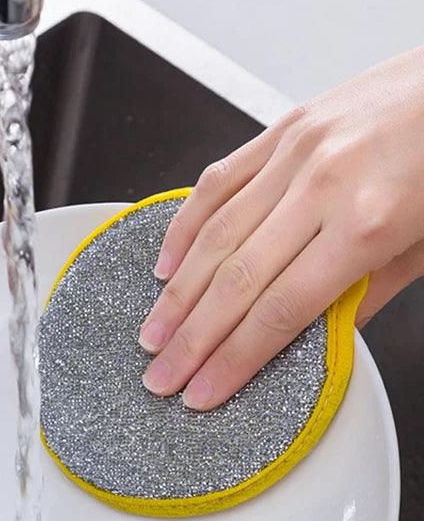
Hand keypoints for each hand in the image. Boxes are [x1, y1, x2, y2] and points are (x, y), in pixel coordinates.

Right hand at [140, 46, 423, 409]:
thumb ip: (365, 294)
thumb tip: (315, 337)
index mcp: (367, 224)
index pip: (279, 313)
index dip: (233, 361)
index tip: (203, 392)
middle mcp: (324, 186)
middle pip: (236, 282)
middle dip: (192, 340)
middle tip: (163, 377)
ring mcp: (297, 152)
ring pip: (216, 236)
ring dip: (177, 295)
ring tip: (154, 334)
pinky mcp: (283, 128)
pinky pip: (219, 182)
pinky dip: (184, 227)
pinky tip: (166, 265)